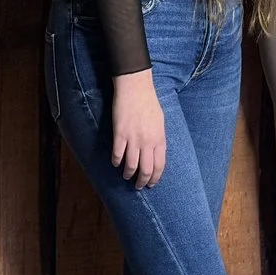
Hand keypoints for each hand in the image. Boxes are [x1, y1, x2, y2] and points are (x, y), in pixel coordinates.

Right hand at [109, 68, 167, 186]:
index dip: (155, 178)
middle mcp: (148, 142)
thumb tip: (155, 153)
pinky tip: (115, 163)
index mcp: (160, 139)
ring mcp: (133, 139)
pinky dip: (115, 162)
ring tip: (126, 177)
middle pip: (146, 170)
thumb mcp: (160, 123)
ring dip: (128, 174)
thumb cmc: (149, 103)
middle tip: (139, 186)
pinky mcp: (120, 135)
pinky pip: (117, 155)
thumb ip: (158, 139)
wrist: (136, 88)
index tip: (151, 183)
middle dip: (142, 181)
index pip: (159, 166)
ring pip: (131, 166)